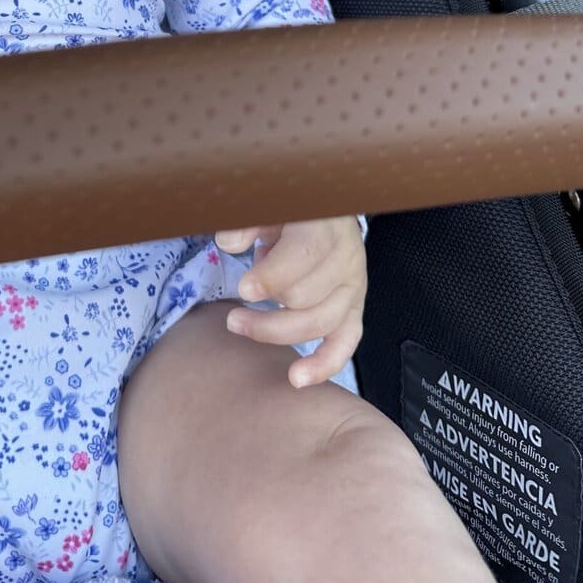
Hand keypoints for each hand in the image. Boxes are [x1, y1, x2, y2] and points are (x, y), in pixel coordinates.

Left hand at [214, 218, 366, 387]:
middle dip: (265, 311)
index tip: (243, 289)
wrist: (326, 213)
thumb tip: (228, 243)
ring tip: (240, 327)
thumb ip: (247, 221)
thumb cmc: (290, 210)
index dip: (272, 277)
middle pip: (307, 297)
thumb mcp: (268, 204)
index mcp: (325, 227)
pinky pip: (346, 342)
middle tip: (232, 316)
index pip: (305, 257)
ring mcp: (353, 287)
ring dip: (277, 333)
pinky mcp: (354, 309)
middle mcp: (346, 259)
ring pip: (321, 322)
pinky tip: (297, 378)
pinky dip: (324, 364)